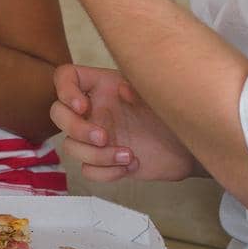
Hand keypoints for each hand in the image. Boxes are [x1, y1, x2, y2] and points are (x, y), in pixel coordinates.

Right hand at [50, 65, 199, 183]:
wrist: (189, 147)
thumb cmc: (173, 113)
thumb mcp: (156, 94)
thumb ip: (139, 89)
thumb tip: (120, 90)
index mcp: (101, 85)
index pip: (65, 77)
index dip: (65, 90)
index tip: (83, 106)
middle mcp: (94, 109)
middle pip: (58, 114)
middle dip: (77, 129)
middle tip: (104, 136)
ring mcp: (96, 137)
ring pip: (71, 146)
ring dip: (97, 155)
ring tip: (128, 155)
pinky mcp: (104, 162)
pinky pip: (88, 171)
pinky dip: (106, 172)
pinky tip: (130, 165)